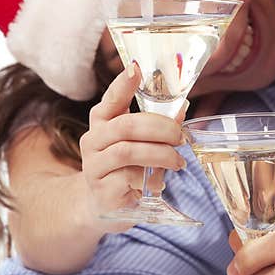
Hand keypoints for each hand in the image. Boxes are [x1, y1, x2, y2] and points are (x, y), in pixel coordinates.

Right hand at [78, 65, 187, 230]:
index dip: (122, 85)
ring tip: (177, 162)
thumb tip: (182, 108)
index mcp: (102, 123)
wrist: (105, 205)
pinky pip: (129, 179)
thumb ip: (157, 126)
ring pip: (127, 151)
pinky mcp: (102, 190)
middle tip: (180, 137)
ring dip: (159, 154)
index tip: (135, 69)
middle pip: (125, 126)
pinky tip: (159, 184)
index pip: (109, 100)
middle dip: (159, 128)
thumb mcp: (141, 144)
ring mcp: (94, 166)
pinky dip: (150, 179)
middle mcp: (92, 141)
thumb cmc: (126, 168)